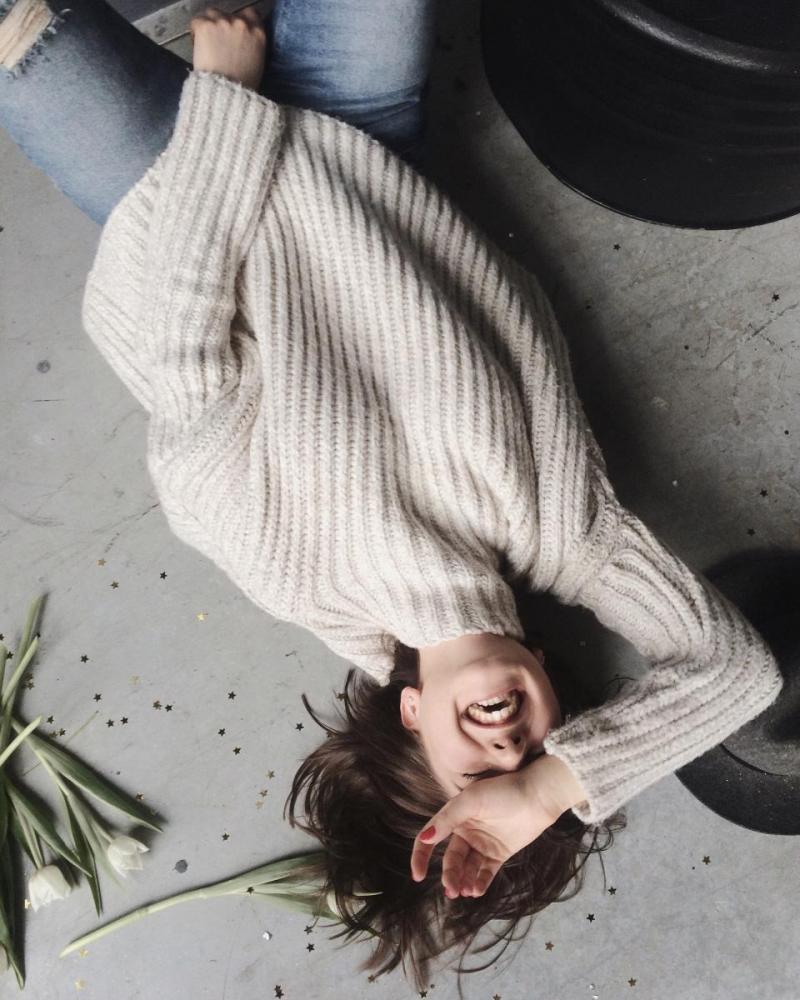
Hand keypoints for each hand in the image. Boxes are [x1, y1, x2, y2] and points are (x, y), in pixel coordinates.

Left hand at [190, 5, 267, 91]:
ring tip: (207, 44)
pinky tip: (198, 46)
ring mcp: (222, 23)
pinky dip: (196, 32)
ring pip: (212, 14)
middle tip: (219, 43)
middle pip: (229, 14)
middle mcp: (241, 23)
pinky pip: (197, 22)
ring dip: (209, 26)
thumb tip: (244, 41)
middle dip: (223, 25)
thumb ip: (253, 45)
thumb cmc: (243, 86)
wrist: (226, 93)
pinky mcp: (205, 26)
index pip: (251, 13)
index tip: (235, 29)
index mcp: (258, 33)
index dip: (242, 19)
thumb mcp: (257, 63)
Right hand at [410, 754, 581, 897]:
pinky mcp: (499, 854)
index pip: (430, 839)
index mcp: (454, 817)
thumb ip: (448, 819)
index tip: (418, 876)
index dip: (421, 856)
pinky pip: (485, 872)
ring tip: (466, 892)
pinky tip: (477, 891)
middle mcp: (466, 832)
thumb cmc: (503, 792)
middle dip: (449, 876)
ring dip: (464, 882)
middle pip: (451, 860)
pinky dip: (479, 883)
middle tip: (452, 890)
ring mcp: (482, 844)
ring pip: (467, 869)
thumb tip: (424, 838)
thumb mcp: (471, 801)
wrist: (537, 797)